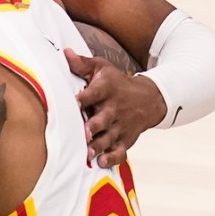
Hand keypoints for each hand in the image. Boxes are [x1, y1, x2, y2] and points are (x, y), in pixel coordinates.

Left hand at [66, 49, 165, 167]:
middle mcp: (115, 109)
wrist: (150, 99)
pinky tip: (102, 162)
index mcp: (107, 90)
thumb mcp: (104, 69)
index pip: (96, 93)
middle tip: (84, 133)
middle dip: (94, 127)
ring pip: (109, 138)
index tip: (74, 102)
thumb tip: (64, 53)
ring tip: (88, 153)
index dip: (85, 98)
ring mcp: (121, 126)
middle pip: (104, 119)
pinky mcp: (126, 139)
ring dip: (99, 145)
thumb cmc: (118, 84)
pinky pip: (120, 151)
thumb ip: (83, 64)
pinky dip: (113, 158)